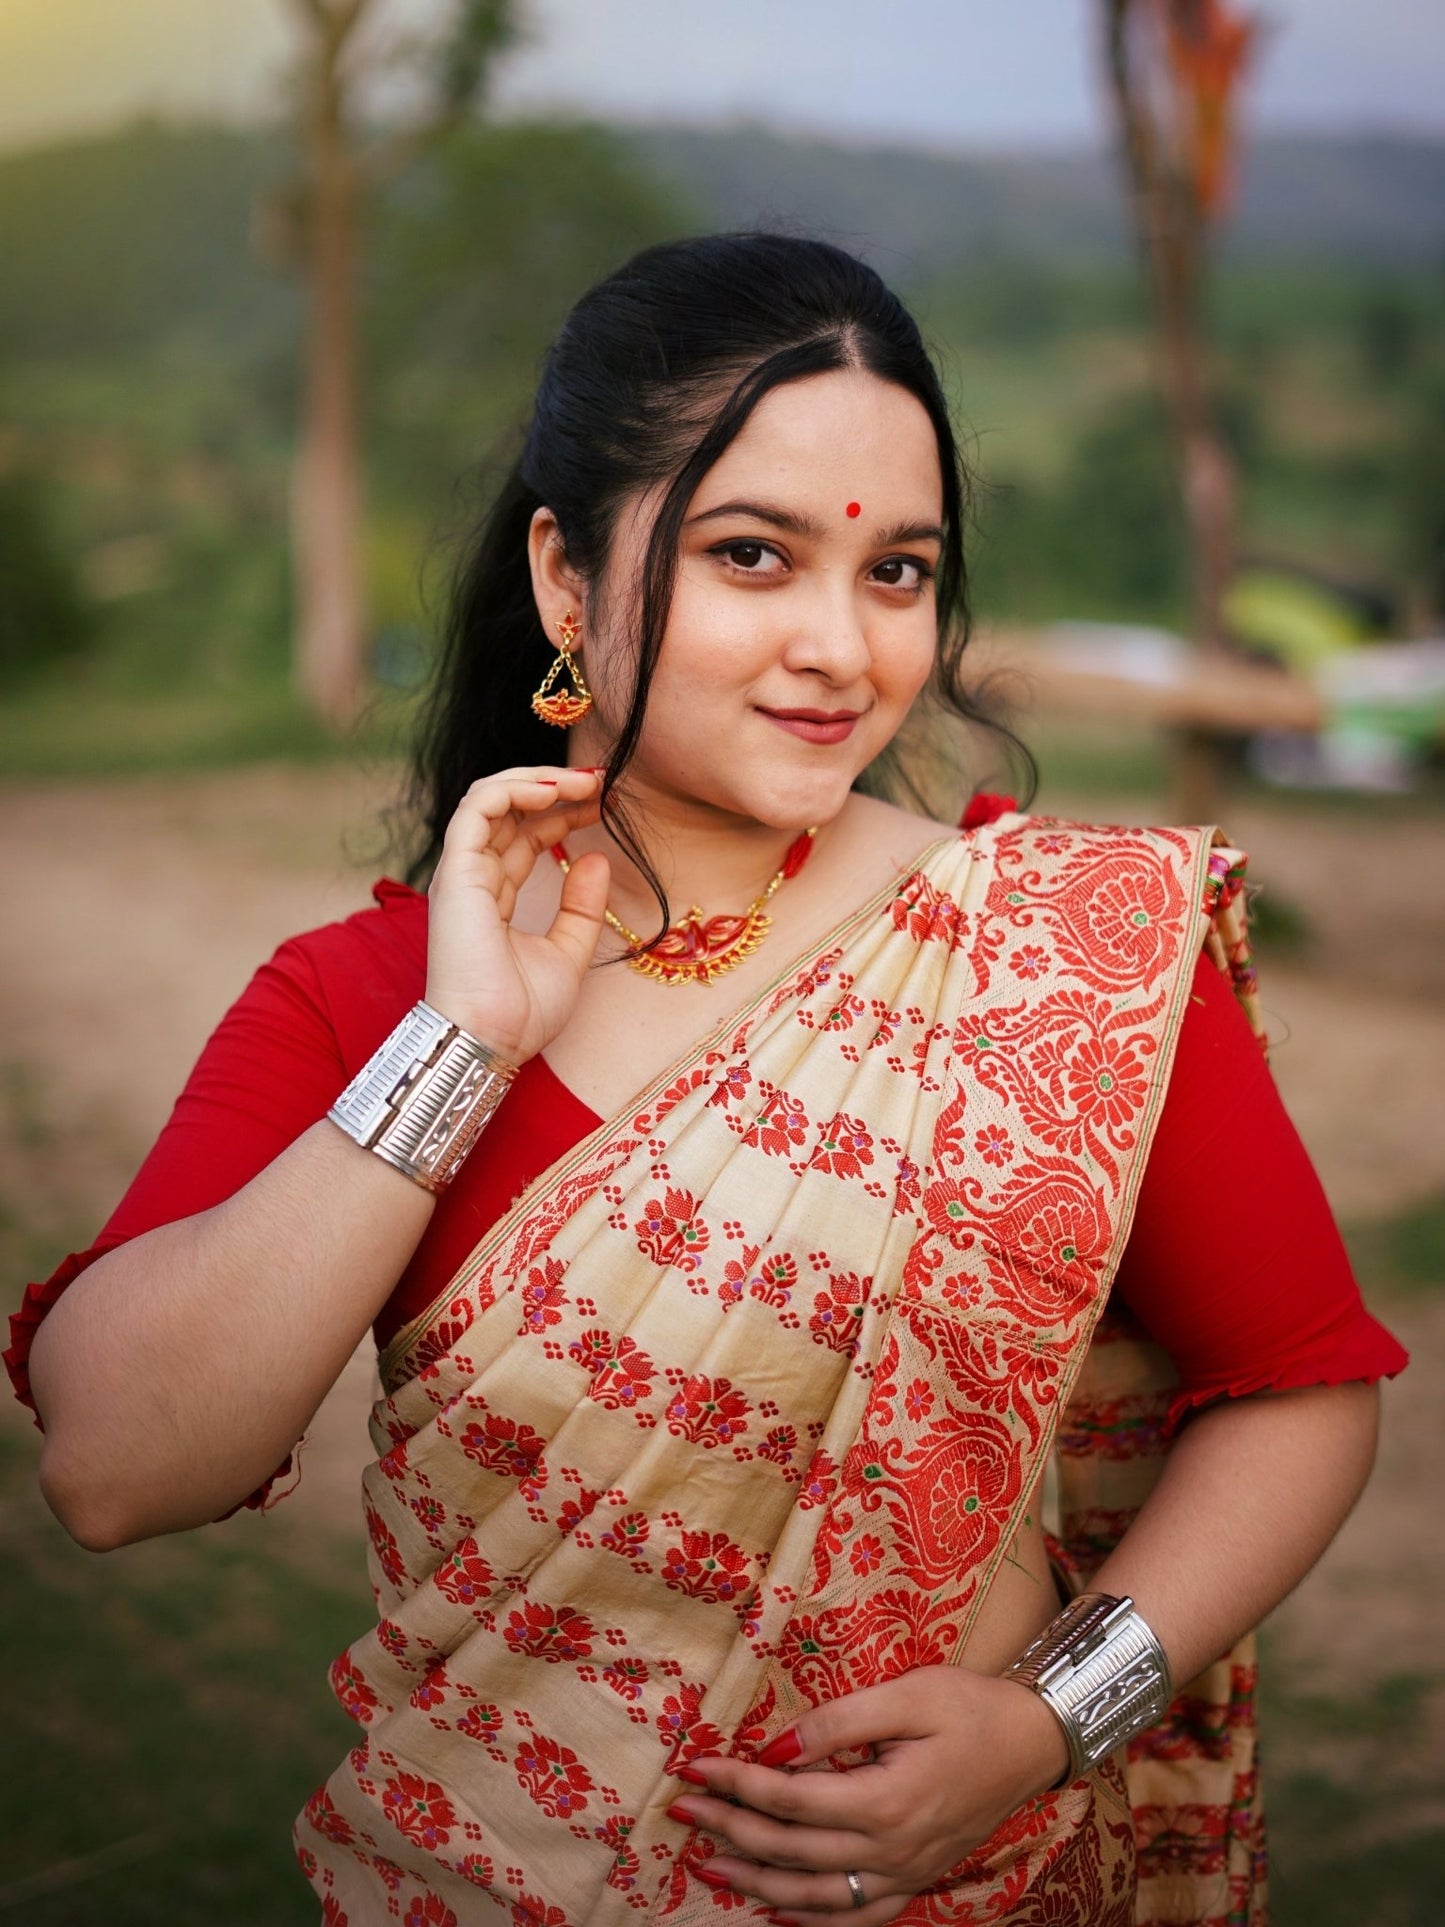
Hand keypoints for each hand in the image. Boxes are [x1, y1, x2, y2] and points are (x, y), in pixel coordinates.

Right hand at [424, 764, 609, 1063]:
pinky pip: (477, 809)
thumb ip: (582, 908)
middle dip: (559, 789)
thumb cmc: (520, 1012)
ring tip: (583, 780)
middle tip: (603, 781)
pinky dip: (513, 789)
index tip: (606, 802)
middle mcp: (475, 878)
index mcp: (496, 896)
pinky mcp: (456, 872)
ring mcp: (462, 873)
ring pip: (491, 799)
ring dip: (539, 781)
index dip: (565, 811)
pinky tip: (553, 790)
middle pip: (513, 812)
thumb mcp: (568, 953)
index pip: (527, 835)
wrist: (491, 1040)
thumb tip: (596, 859)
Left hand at [666, 1668, 1069, 1923]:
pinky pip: (857, 1918)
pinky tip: (778, 1910)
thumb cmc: (969, 1706)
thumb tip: (777, 1749)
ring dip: (758, 1881)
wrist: (1032, 1740)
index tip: (695, 1768)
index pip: (789, 1799)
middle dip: (731, 1830)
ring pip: (816, 1897)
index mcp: (886, 1801)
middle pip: (792, 1850)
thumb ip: (837, 1723)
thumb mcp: (906, 1695)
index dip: (736, 1784)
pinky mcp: (916, 1879)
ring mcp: (905, 1873)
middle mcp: (892, 1850)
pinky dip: (812, 1921)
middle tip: (683, 1813)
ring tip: (710, 1864)